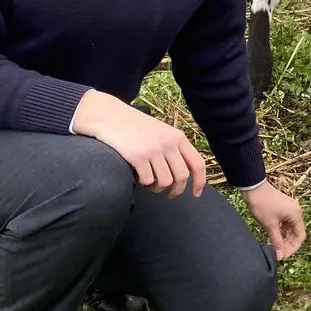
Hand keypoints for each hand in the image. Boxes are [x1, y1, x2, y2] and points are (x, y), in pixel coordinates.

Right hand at [72, 90, 205, 197]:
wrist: (111, 116)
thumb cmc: (135, 126)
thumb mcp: (161, 131)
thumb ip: (173, 148)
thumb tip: (183, 174)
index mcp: (178, 137)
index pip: (197, 163)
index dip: (199, 181)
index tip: (195, 194)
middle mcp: (169, 143)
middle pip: (181, 176)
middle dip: (176, 190)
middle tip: (168, 194)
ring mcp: (154, 150)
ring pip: (164, 182)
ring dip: (156, 187)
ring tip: (148, 181)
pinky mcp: (139, 157)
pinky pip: (147, 180)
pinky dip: (142, 182)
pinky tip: (136, 175)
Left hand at [242, 181, 305, 259]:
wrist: (253, 187)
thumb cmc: (263, 205)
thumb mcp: (269, 225)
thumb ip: (276, 241)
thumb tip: (280, 256)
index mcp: (296, 215)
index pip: (300, 236)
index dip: (293, 248)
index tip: (283, 256)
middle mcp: (295, 212)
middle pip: (296, 233)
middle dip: (288, 244)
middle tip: (278, 253)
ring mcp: (289, 210)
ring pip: (290, 229)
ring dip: (284, 239)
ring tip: (275, 247)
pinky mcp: (283, 209)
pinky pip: (285, 224)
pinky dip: (280, 232)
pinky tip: (273, 238)